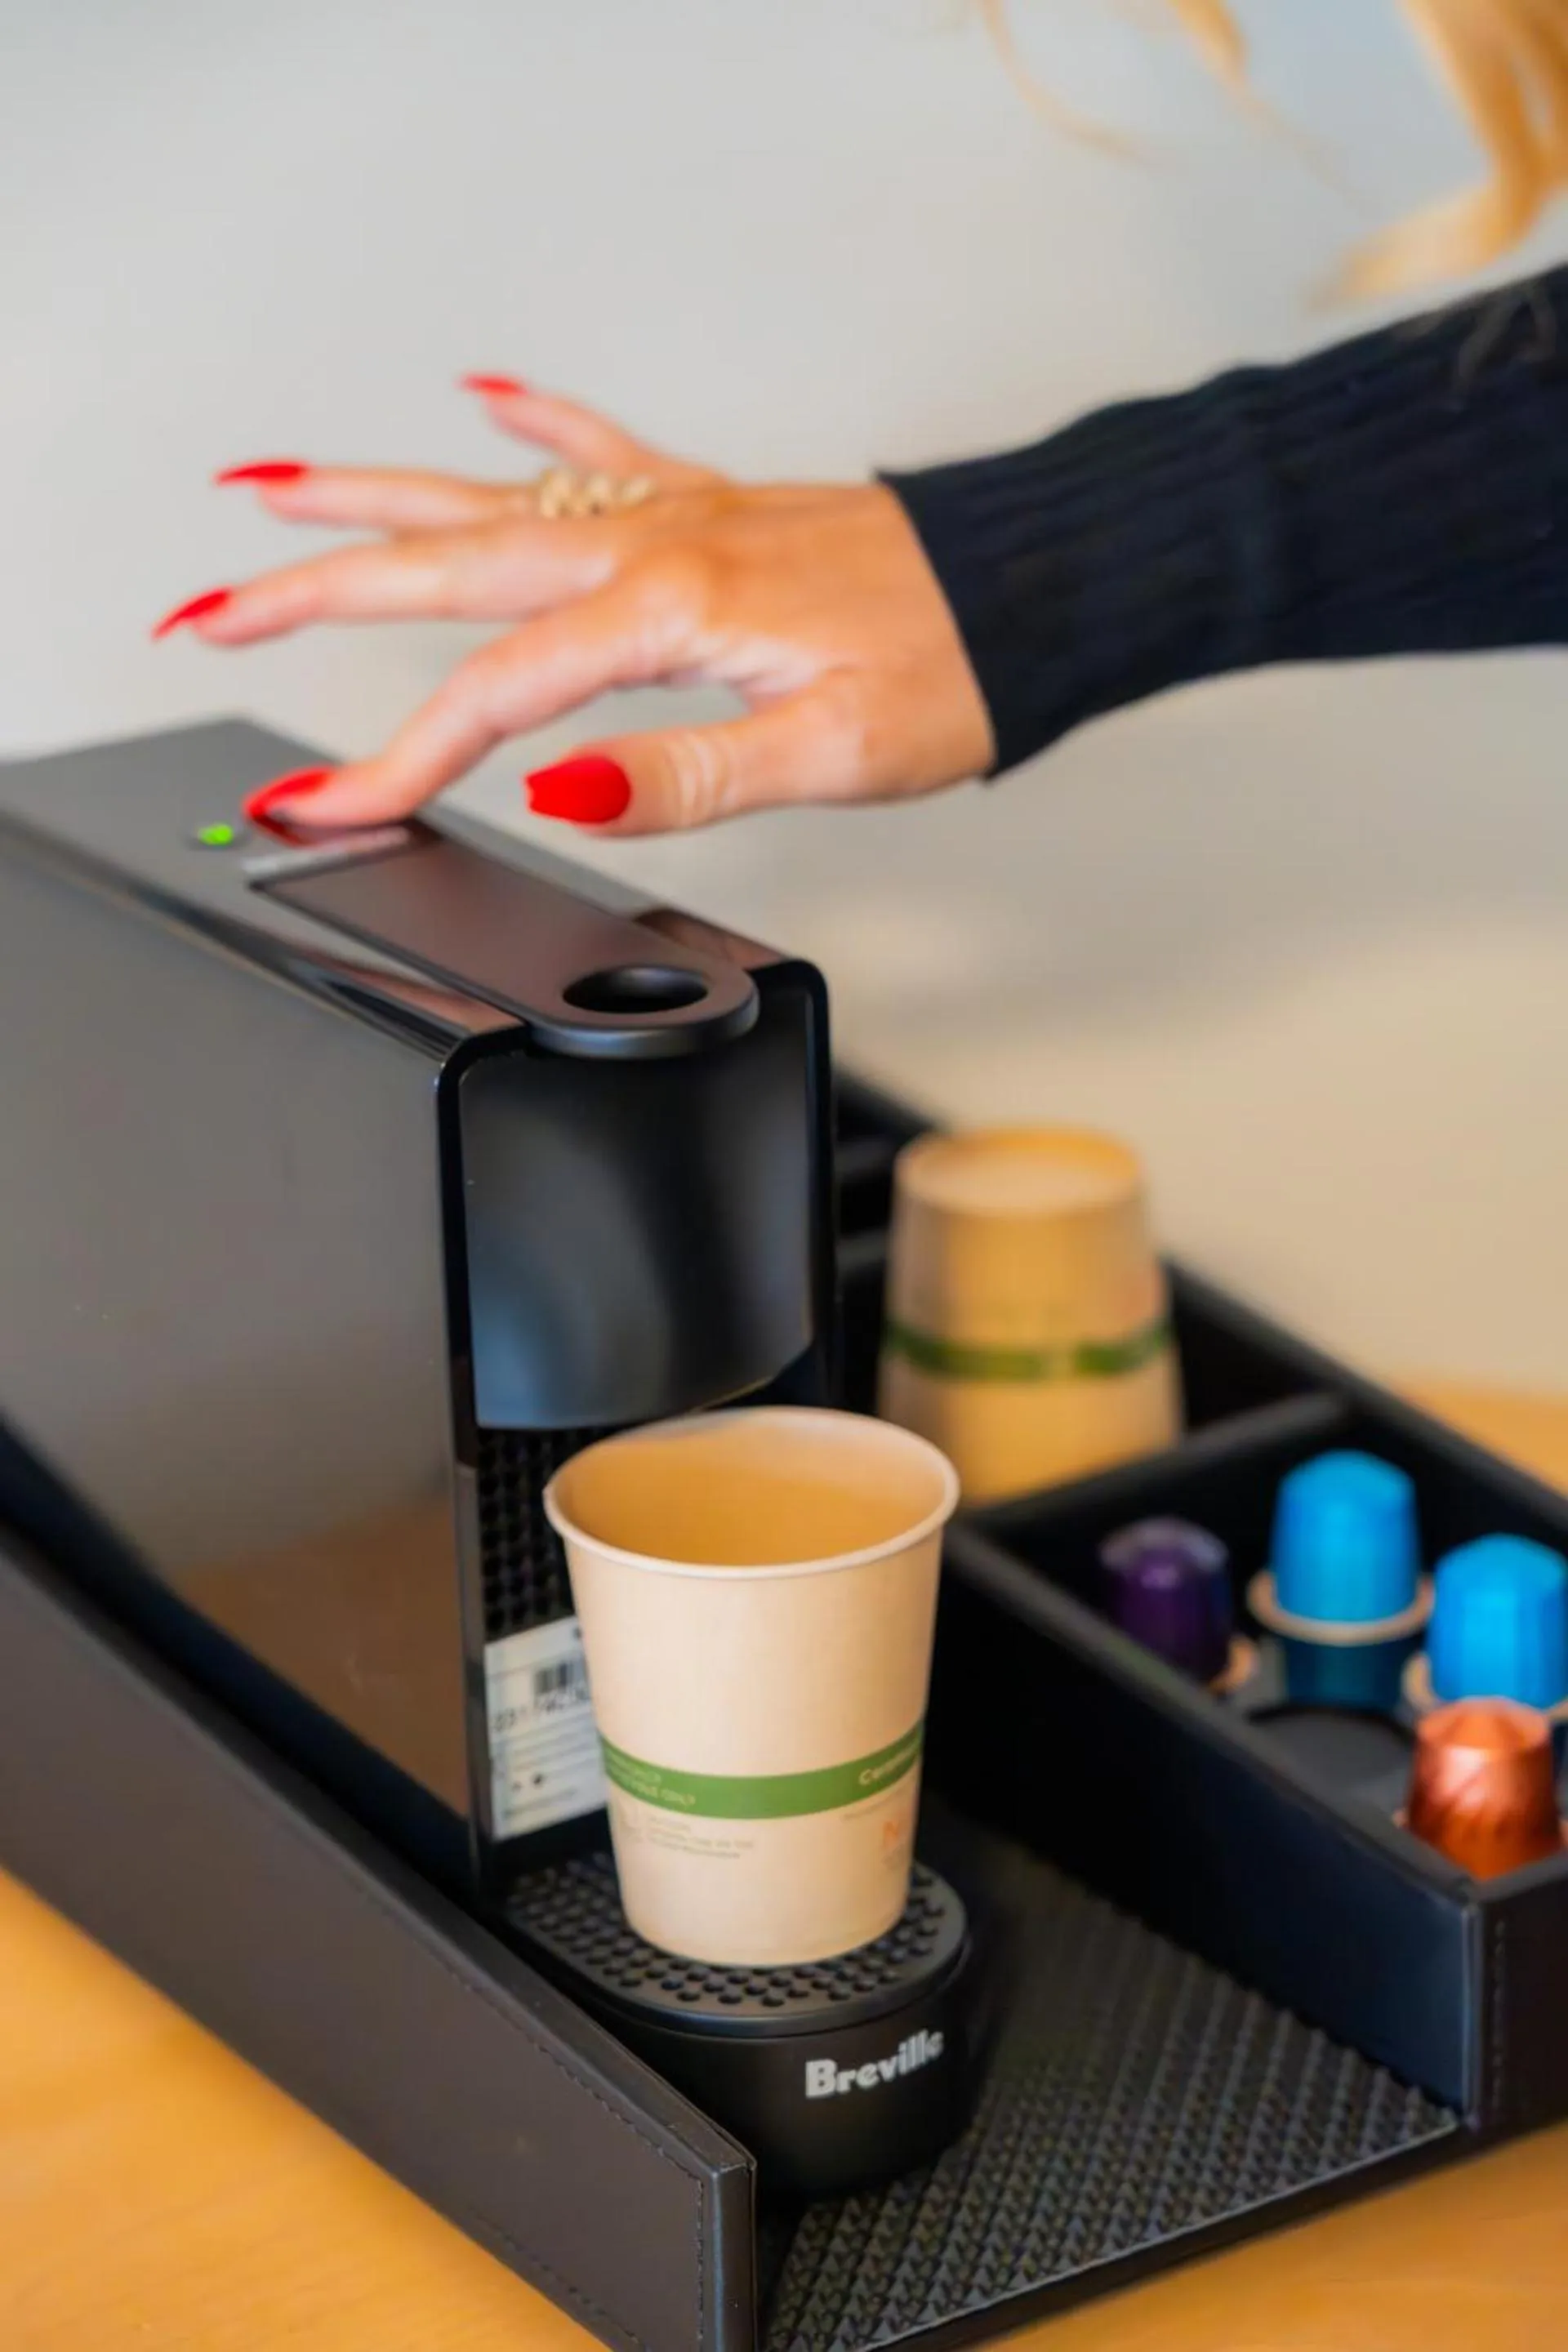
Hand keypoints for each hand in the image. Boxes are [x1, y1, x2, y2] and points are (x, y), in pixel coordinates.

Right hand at [155, 380, 994, 836]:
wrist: (1039, 585)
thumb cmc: (955, 669)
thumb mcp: (829, 753)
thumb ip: (684, 774)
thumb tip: (562, 788)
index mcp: (665, 611)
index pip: (491, 696)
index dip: (392, 761)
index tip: (320, 809)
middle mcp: (654, 543)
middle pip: (446, 564)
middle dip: (310, 591)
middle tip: (203, 609)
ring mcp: (677, 515)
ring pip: (495, 496)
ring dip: (380, 497)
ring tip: (276, 490)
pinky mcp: (714, 509)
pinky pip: (601, 450)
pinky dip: (536, 424)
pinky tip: (487, 397)